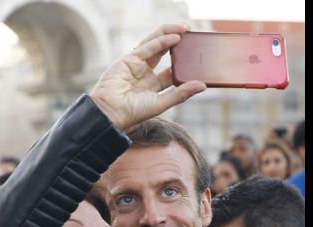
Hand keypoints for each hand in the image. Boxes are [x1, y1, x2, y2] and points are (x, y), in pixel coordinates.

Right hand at [90, 23, 205, 130]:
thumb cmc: (133, 112)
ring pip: (155, 44)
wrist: (110, 112)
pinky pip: (148, 47)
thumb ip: (181, 93)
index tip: (198, 58)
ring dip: (170, 34)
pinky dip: (161, 41)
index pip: (171, 71)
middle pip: (164, 53)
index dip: (184, 63)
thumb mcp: (161, 103)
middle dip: (178, 43)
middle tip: (192, 33)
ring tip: (185, 28)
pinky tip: (175, 37)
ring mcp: (136, 65)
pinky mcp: (129, 59)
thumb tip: (202, 85)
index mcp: (153, 86)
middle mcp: (145, 73)